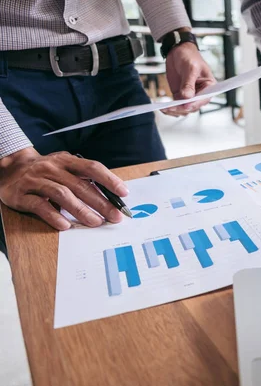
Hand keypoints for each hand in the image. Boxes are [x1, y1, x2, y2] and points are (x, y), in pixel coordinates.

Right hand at [0, 148, 127, 229]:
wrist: (9, 169)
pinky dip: (54, 216)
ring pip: (62, 195)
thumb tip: (110, 197)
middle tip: (115, 216)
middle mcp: (52, 168)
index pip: (92, 168)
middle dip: (101, 202)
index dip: (109, 180)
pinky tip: (65, 225)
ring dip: (81, 210)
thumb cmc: (45, 171)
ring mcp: (36, 180)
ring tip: (96, 222)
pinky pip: (40, 206)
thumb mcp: (65, 168)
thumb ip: (84, 179)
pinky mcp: (21, 195)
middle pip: (80, 185)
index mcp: (66, 160)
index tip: (124, 193)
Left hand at [163, 40, 216, 116]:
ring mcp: (190, 96)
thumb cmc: (189, 56)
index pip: (203, 99)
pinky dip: (170, 108)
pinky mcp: (180, 96)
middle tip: (170, 107)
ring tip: (164, 108)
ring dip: (175, 110)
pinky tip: (163, 108)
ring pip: (184, 109)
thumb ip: (188, 83)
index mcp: (209, 87)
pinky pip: (176, 106)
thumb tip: (187, 97)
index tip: (186, 106)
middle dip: (182, 108)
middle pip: (193, 106)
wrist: (178, 52)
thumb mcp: (190, 68)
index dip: (195, 103)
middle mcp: (201, 94)